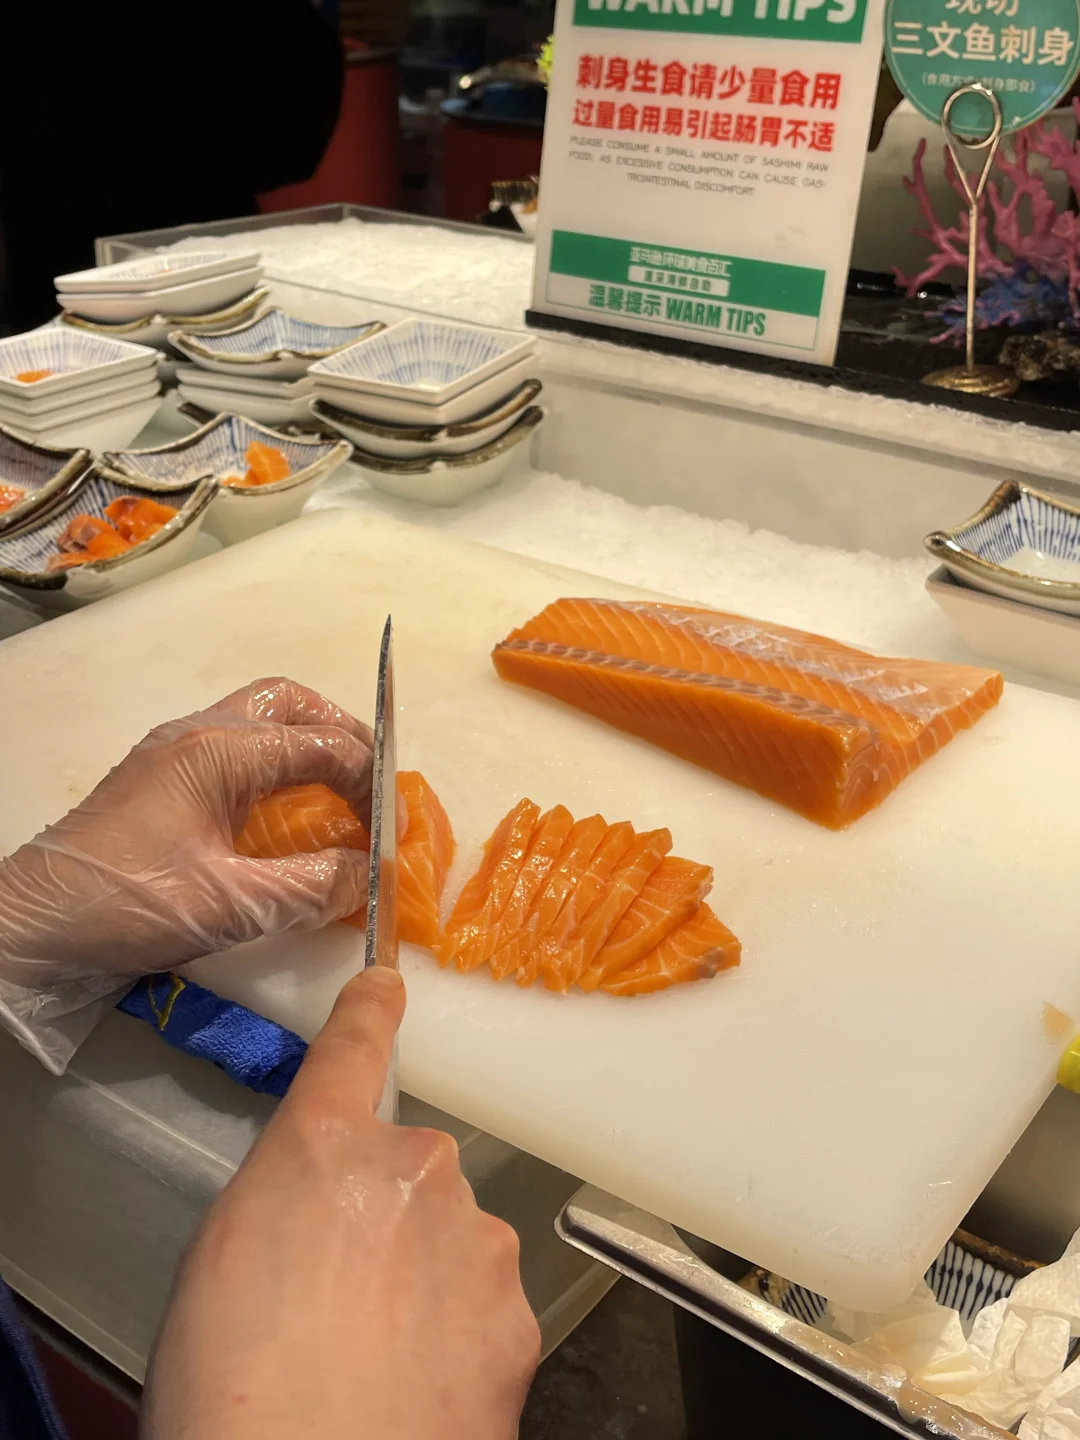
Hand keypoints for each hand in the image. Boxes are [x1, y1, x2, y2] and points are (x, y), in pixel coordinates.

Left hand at [0, 677, 373, 1070]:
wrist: (31, 926)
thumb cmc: (128, 905)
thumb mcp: (231, 906)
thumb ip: (312, 887)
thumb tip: (370, 878)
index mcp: (219, 749)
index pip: (323, 744)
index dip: (373, 784)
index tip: (396, 831)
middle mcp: (198, 734)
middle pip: (291, 705)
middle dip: (344, 737)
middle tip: (373, 787)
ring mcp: (173, 753)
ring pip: (260, 721)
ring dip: (308, 749)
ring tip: (338, 798)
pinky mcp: (160, 782)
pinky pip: (234, 751)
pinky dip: (275, 771)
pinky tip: (284, 819)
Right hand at [142, 967, 540, 1439]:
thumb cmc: (231, 1384)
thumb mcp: (219, 1259)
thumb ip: (286, 1198)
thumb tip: (317, 1208)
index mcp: (325, 1147)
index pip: (353, 1048)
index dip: (371, 1010)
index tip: (388, 983)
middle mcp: (413, 1169)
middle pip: (407, 1176)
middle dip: (383, 1222)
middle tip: (336, 1302)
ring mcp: (474, 1239)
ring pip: (452, 1241)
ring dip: (424, 1281)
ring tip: (371, 1360)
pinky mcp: (515, 1313)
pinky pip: (484, 1306)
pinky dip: (457, 1337)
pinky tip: (414, 1387)